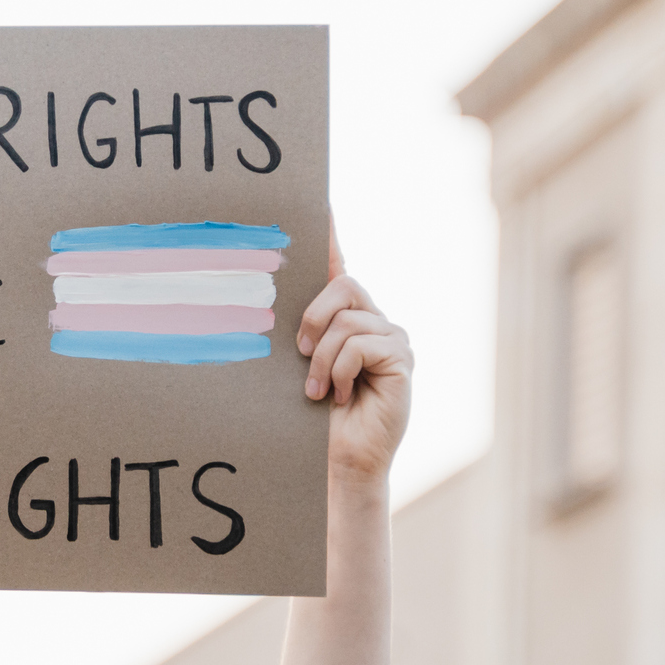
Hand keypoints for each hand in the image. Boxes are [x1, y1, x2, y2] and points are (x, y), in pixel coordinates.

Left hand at [295, 225, 411, 487]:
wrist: (336, 462)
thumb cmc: (310, 417)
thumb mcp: (298, 364)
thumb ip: (295, 329)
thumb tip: (262, 297)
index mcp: (345, 317)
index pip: (338, 265)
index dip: (331, 233)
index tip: (319, 202)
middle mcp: (373, 319)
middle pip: (344, 284)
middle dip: (313, 319)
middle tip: (301, 356)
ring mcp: (392, 338)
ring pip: (347, 320)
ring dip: (323, 359)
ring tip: (320, 391)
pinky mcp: (402, 359)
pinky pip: (361, 345)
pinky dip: (342, 372)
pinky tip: (344, 397)